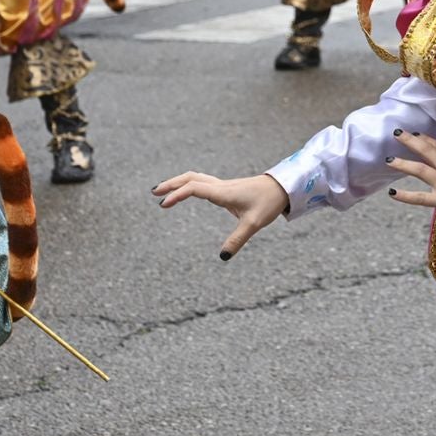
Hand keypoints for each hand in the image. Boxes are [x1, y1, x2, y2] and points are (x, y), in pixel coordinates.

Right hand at [152, 171, 289, 259]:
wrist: (282, 187)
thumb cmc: (268, 203)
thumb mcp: (253, 224)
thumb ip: (237, 240)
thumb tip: (222, 257)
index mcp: (223, 192)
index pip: (194, 188)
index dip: (177, 194)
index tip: (163, 204)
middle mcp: (220, 186)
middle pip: (190, 178)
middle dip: (171, 184)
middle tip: (154, 192)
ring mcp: (222, 185)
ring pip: (195, 178)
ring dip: (178, 182)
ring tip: (163, 190)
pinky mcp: (226, 188)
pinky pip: (202, 182)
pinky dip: (188, 184)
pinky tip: (185, 191)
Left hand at [385, 129, 435, 220]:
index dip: (428, 140)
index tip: (418, 134)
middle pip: (428, 151)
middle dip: (412, 141)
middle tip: (398, 134)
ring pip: (420, 169)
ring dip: (403, 164)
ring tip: (389, 160)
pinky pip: (420, 197)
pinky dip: (405, 196)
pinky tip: (392, 194)